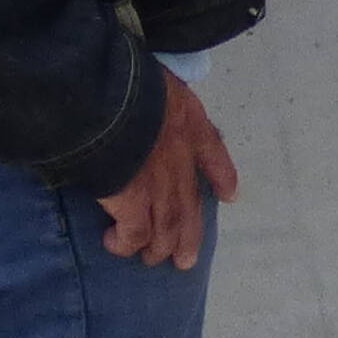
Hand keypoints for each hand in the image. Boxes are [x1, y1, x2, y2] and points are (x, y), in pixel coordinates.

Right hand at [100, 75, 236, 268]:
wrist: (109, 99)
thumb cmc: (127, 81)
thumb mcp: (157, 78)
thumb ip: (159, 96)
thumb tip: (147, 102)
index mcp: (188, 123)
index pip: (212, 151)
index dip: (222, 176)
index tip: (229, 196)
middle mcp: (179, 159)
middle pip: (190, 206)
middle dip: (189, 236)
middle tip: (185, 259)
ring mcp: (159, 185)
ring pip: (168, 229)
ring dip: (161, 248)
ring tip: (151, 258)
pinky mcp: (132, 203)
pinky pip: (134, 234)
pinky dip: (126, 243)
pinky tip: (115, 243)